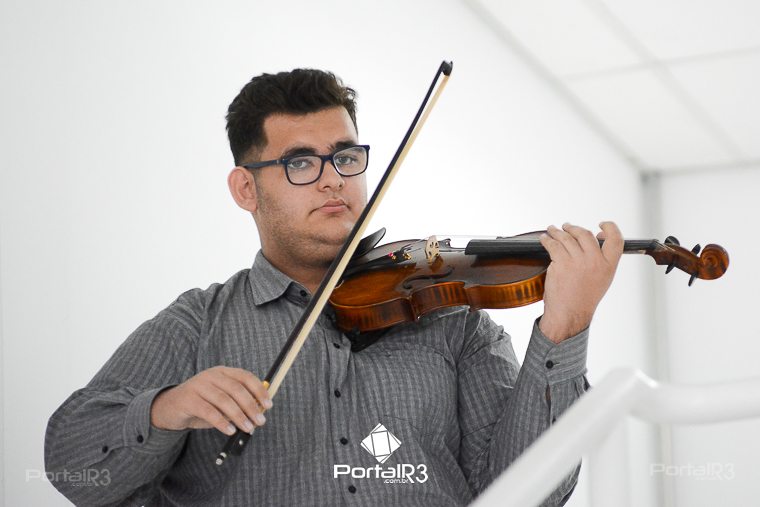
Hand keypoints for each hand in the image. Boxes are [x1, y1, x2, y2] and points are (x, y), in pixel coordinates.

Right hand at [150, 366, 271, 434]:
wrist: (171, 407)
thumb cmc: (203, 405)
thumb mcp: (222, 401)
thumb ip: (238, 403)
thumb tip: (259, 412)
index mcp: (223, 372)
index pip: (245, 377)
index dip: (259, 390)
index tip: (268, 405)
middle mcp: (211, 375)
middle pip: (236, 389)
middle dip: (251, 406)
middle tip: (260, 421)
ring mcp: (199, 385)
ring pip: (224, 400)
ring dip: (239, 416)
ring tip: (248, 428)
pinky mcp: (188, 399)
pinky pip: (209, 411)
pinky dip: (221, 422)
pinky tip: (229, 431)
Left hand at [538, 222, 622, 342]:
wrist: (570, 313)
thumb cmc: (584, 298)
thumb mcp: (602, 279)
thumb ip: (602, 259)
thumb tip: (597, 237)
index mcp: (608, 266)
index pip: (616, 240)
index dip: (610, 228)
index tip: (602, 225)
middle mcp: (594, 261)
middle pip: (585, 234)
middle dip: (574, 228)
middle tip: (566, 227)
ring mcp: (577, 262)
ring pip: (566, 238)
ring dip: (557, 232)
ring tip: (552, 230)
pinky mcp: (560, 263)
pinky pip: (553, 245)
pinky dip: (547, 239)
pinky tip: (544, 239)